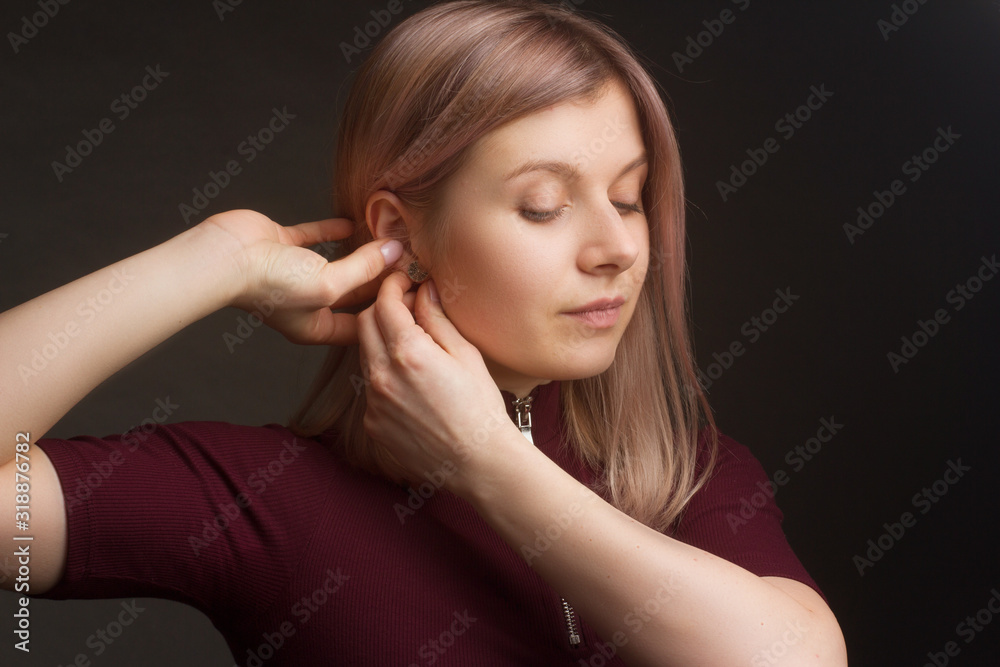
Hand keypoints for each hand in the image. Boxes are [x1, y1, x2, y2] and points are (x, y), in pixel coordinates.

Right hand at [199, 209, 403, 345]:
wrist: (225, 258)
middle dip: (379, 280)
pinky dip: (333, 231)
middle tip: (409, 265)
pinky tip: (354, 223)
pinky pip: (315, 238)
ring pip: (337, 264)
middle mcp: (306, 303)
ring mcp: (294, 274)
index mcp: (315, 327)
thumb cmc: (270, 284)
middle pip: (353, 293)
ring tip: (388, 243)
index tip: (412, 292)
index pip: (361, 323)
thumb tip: (395, 252)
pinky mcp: (283, 246)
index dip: (387, 310)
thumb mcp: (328, 283)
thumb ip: (364, 268)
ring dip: (359, 254)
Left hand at [356, 271, 518, 492]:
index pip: (384, 303)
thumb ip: (437, 319)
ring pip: (365, 355)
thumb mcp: (465, 355)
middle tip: (405, 307)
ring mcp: (373, 401)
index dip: (392, 285)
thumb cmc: (480, 409)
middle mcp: (382, 375)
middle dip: (381, 308)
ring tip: (412, 346)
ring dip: (381, 341)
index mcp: (408, 353)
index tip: (402, 281)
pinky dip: (385, 375)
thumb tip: (424, 291)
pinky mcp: (372, 423)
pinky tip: (412, 384)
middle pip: (364, 323)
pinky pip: (371, 386)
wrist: (477, 462)